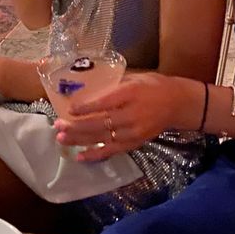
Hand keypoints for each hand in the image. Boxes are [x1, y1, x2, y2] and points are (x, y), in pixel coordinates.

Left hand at [53, 73, 201, 161]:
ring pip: (102, 138)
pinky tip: (79, 156)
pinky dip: (95, 154)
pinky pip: (111, 151)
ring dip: (80, 140)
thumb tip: (88, 90)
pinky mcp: (134, 144)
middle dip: (76, 126)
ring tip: (62, 138)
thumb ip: (113, 85)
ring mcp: (133, 132)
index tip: (69, 109)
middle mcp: (131, 114)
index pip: (105, 102)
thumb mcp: (135, 78)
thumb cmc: (153, 85)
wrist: (177, 103)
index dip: (86, 107)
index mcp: (131, 93)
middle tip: (58, 126)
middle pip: (100, 123)